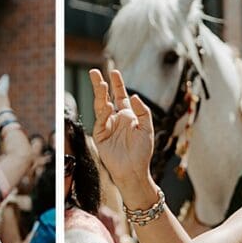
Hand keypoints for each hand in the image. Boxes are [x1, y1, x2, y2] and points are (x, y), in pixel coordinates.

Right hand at [89, 69, 155, 195]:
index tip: (114, 72)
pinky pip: (101, 122)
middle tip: (94, 71)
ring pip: (100, 107)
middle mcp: (116, 119)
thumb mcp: (147, 128)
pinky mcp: (100, 136)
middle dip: (101, 85)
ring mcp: (107, 127)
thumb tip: (133, 95)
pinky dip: (103, 114)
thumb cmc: (142, 151)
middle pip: (106, 98)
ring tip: (100, 82)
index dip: (118, 84)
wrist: (134, 170)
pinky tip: (107, 106)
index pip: (121, 96)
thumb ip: (142, 111)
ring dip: (99, 94)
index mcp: (127, 116)